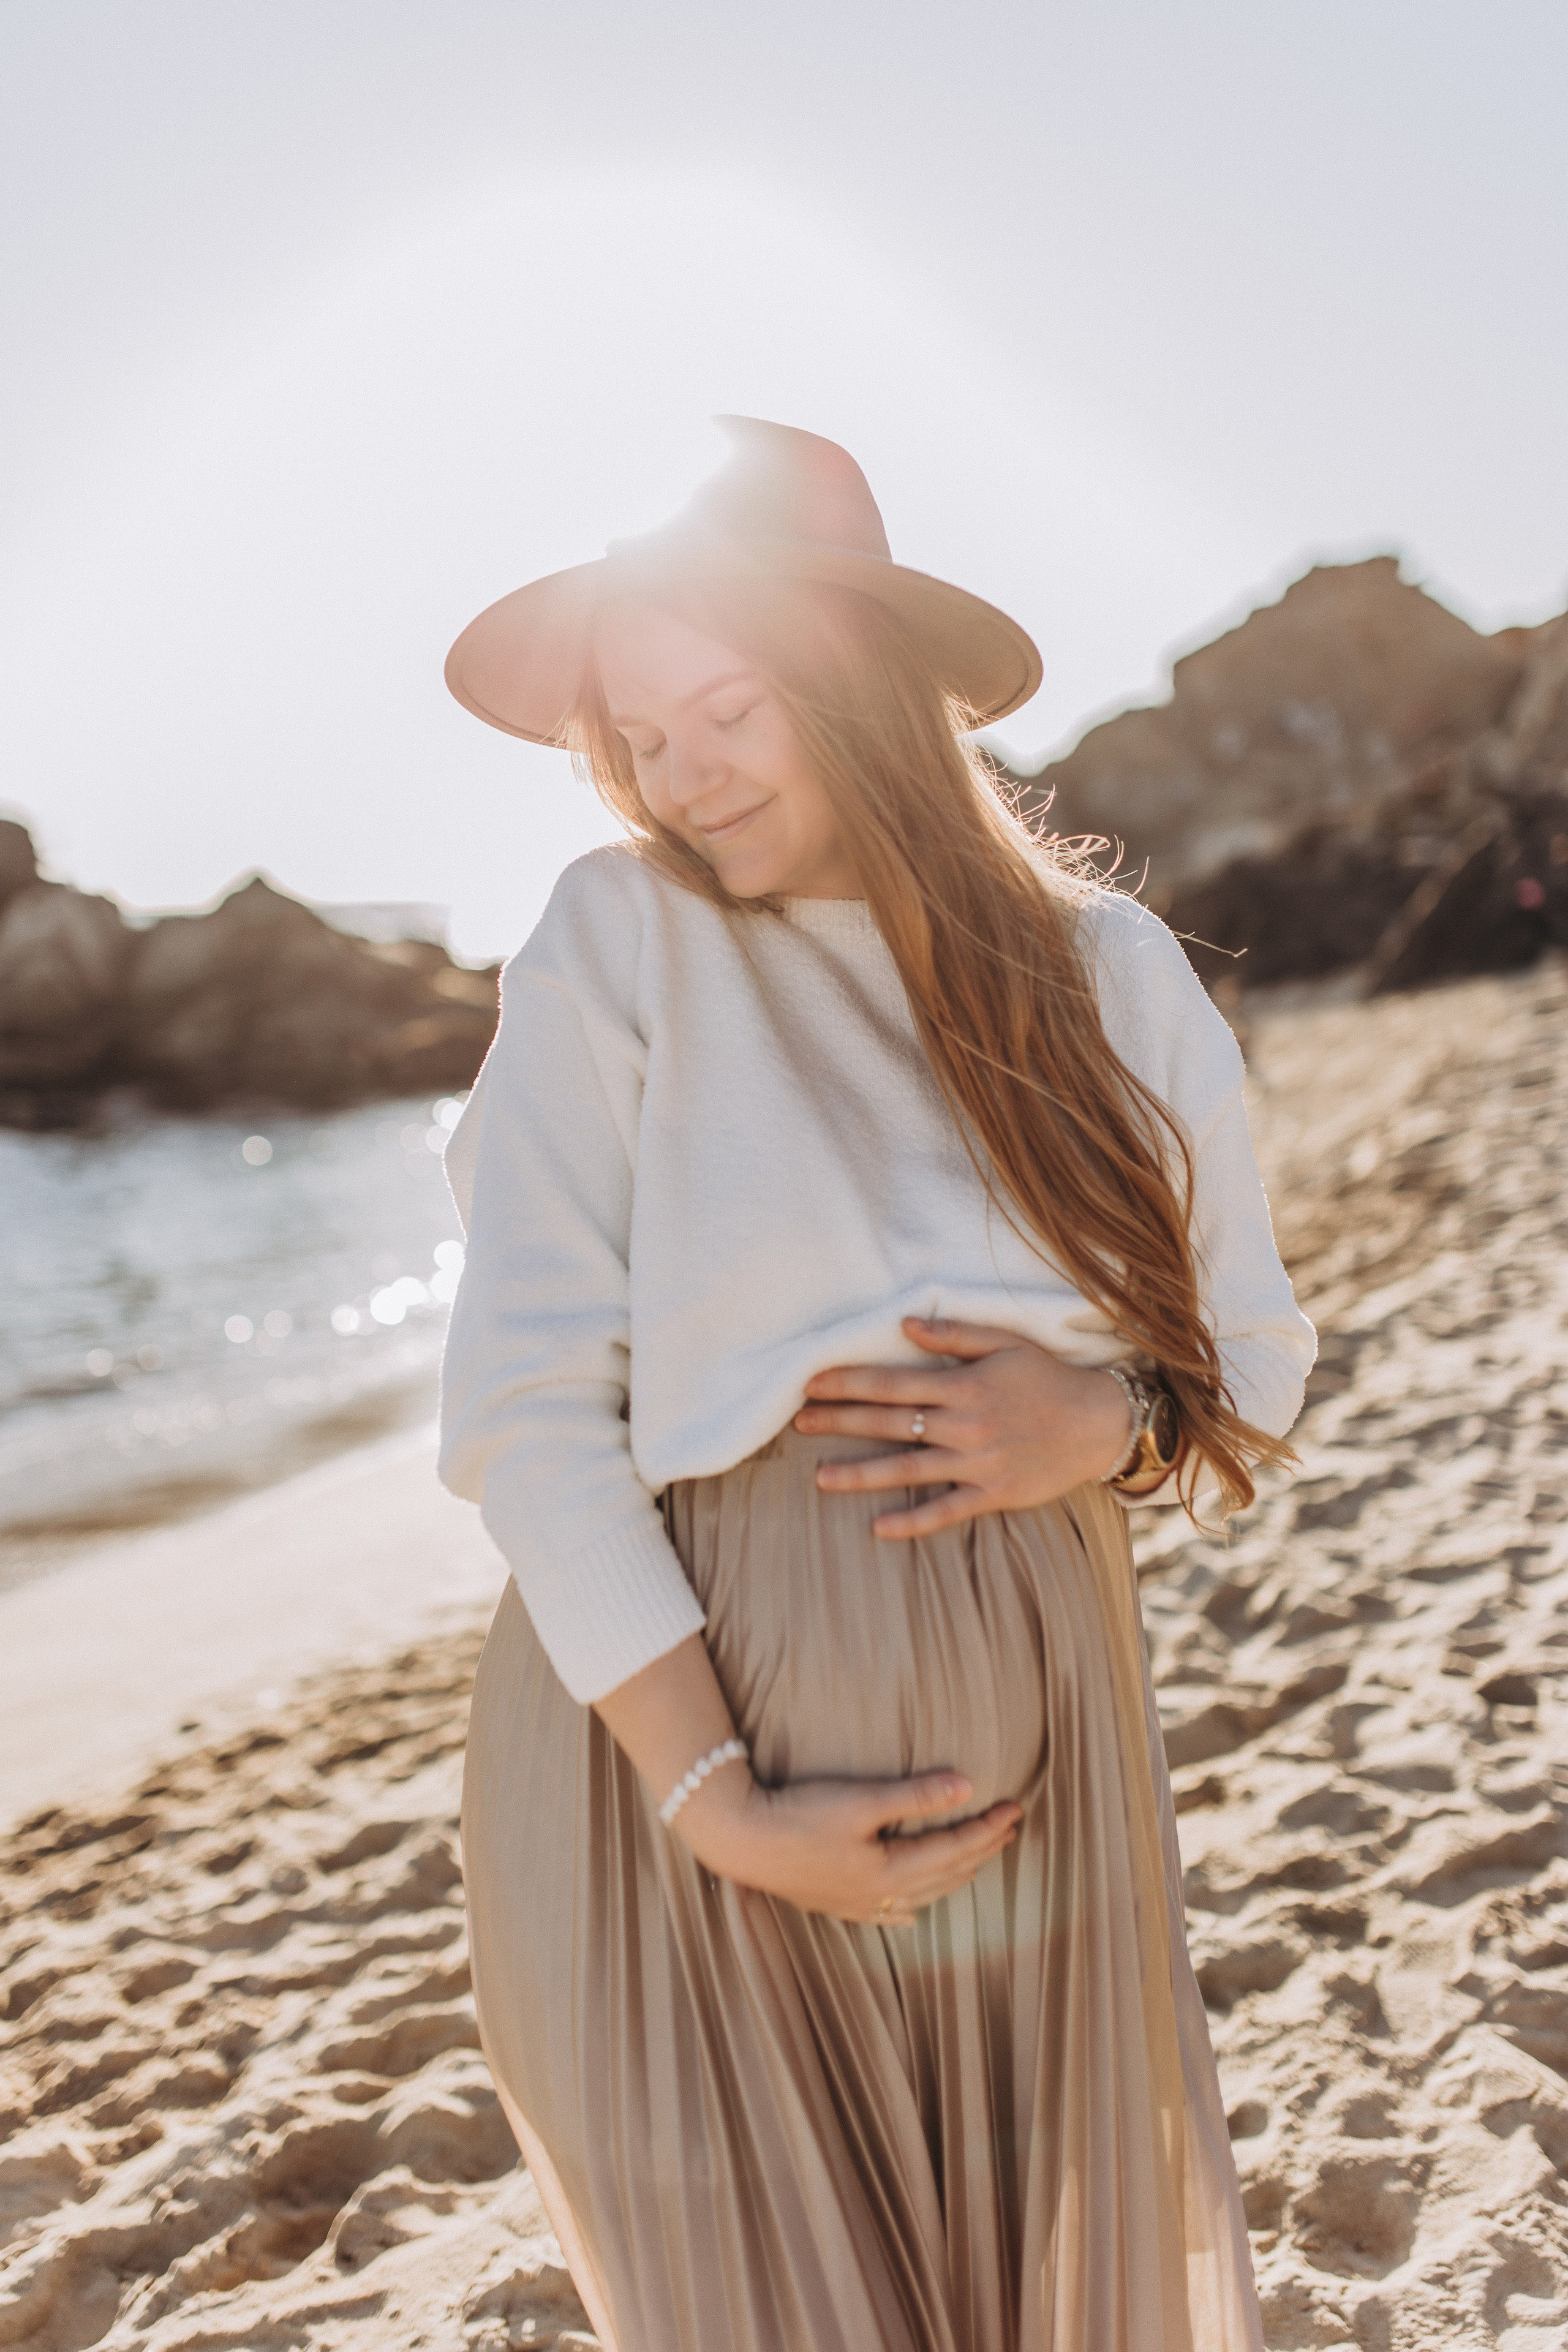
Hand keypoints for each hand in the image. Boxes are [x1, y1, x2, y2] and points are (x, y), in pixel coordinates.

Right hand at [676, 1762, 1022, 1924]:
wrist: (740, 1840)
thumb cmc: (797, 1815)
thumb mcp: (860, 1800)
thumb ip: (914, 1796)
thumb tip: (967, 1786)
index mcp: (890, 1872)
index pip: (954, 1848)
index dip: (988, 1829)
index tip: (1016, 1808)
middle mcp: (880, 1895)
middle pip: (945, 1874)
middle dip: (982, 1850)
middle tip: (1011, 1828)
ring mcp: (857, 1904)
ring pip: (923, 1894)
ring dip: (956, 1874)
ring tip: (979, 1858)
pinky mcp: (835, 1902)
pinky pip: (888, 1912)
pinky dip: (910, 1906)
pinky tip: (914, 1912)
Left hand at [794, 1315, 1131, 1538]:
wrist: (1099, 1423)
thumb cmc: (1048, 1378)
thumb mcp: (1006, 1343)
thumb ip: (954, 1335)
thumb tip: (905, 1324)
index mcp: (964, 1385)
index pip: (892, 1382)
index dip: (848, 1381)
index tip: (811, 1383)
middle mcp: (965, 1425)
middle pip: (890, 1422)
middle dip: (840, 1421)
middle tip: (798, 1423)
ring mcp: (978, 1463)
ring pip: (908, 1469)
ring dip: (861, 1474)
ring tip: (819, 1478)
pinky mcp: (993, 1495)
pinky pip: (946, 1511)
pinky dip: (912, 1522)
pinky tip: (878, 1528)